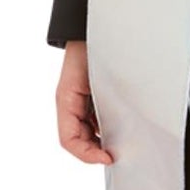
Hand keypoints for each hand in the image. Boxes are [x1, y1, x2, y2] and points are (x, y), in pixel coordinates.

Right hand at [56, 39, 113, 165]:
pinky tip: (123, 127)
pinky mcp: (94, 99)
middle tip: (118, 153)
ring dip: (103, 141)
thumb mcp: (91, 80)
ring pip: (89, 133)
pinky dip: (108, 128)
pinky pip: (97, 121)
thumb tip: (110, 131)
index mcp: (66, 103)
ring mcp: (82, 103)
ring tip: (122, 142)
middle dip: (96, 150)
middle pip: (80, 141)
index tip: (108, 157)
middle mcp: (71, 106)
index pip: (69, 141)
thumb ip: (98, 106)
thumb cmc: (89, 51)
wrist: (92, 32)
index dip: (86, 154)